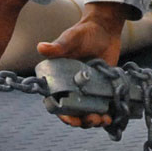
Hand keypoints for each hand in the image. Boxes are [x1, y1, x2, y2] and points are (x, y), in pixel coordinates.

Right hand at [38, 1, 133, 127]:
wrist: (105, 29)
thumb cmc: (84, 32)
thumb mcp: (71, 40)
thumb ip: (58, 47)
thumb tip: (41, 47)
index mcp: (60, 79)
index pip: (58, 102)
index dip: (63, 114)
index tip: (71, 120)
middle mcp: (73, 87)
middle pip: (74, 112)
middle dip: (81, 121)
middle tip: (91, 120)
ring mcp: (88, 89)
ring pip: (88, 112)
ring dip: (94, 121)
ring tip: (103, 120)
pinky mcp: (102, 89)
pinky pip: (102, 106)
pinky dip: (106, 114)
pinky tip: (111, 117)